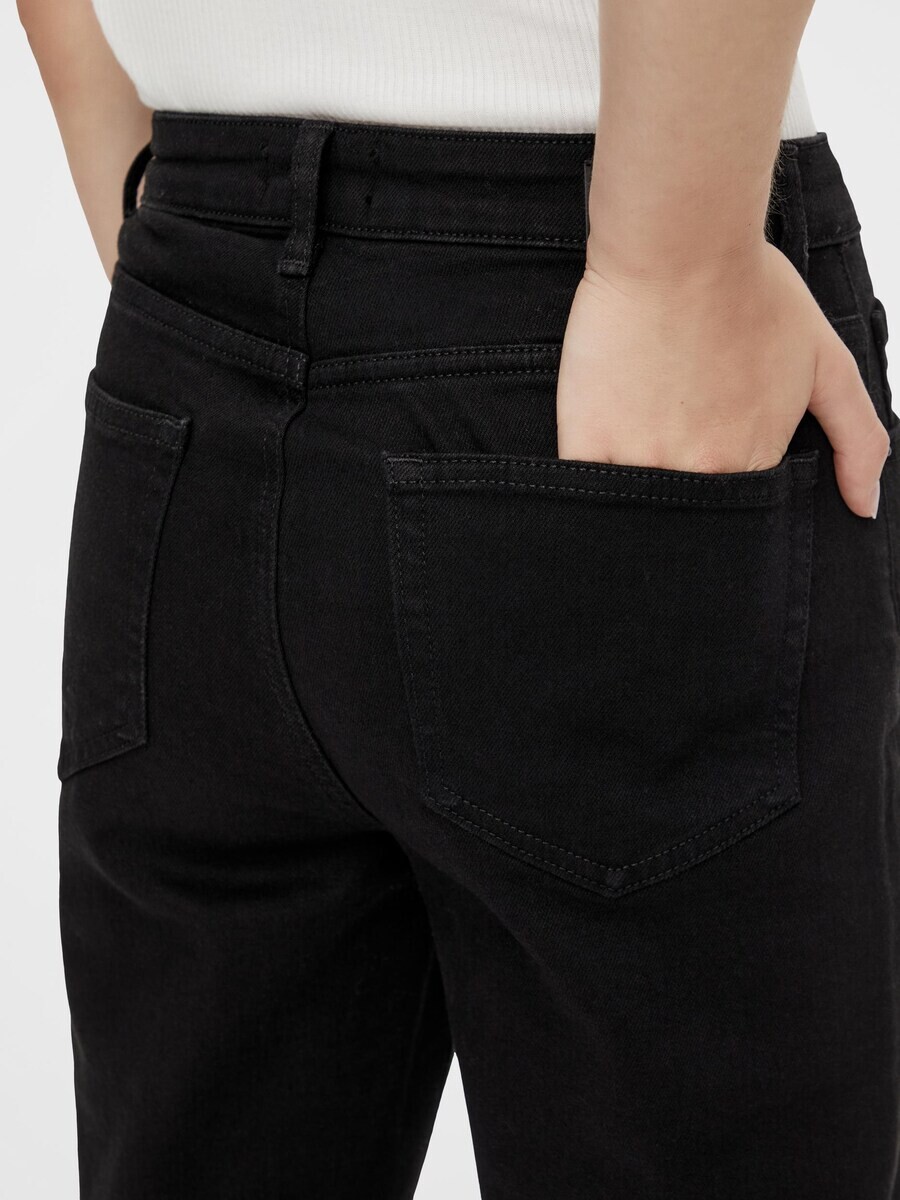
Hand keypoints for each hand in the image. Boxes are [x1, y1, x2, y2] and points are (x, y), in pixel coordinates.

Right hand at [556, 240, 889, 517]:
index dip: (721, 490)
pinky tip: (597, 453)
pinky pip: (586, 490)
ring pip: (635, 510)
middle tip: (668, 444)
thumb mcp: (827, 361)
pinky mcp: (588, 441)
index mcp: (752, 459)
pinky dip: (589, 487)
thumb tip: (866, 506)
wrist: (679, 245)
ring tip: (634, 440)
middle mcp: (701, 470)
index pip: (735, 512)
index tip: (707, 454)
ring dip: (634, 498)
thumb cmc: (748, 288)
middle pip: (686, 519)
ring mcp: (641, 460)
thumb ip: (858, 437)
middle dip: (679, 503)